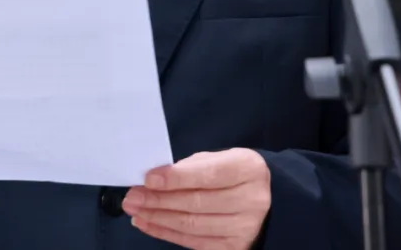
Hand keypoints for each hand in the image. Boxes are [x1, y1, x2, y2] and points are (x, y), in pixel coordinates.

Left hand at [122, 148, 270, 249]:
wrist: (268, 200)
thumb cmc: (234, 174)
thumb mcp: (220, 158)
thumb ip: (192, 167)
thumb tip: (155, 178)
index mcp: (248, 169)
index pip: (209, 175)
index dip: (177, 178)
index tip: (149, 178)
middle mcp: (251, 201)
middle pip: (197, 203)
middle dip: (159, 200)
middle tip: (132, 196)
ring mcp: (243, 228)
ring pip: (192, 225)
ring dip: (158, 218)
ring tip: (135, 210)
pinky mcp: (233, 247)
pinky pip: (193, 242)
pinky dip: (166, 233)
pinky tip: (147, 223)